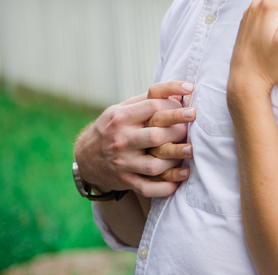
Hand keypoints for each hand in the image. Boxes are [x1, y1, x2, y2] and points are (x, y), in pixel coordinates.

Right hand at [73, 81, 195, 196]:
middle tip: (193, 126)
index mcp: (120, 119)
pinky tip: (182, 177)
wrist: (85, 158)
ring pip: (154, 165)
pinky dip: (166, 186)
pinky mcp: (126, 181)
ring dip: (176, 159)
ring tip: (191, 150)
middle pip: (156, 136)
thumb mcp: (121, 109)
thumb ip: (148, 100)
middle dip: (179, 130)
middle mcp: (121, 141)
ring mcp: (123, 163)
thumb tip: (180, 90)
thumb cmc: (112, 128)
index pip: (152, 108)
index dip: (174, 105)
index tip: (191, 103)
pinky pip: (148, 188)